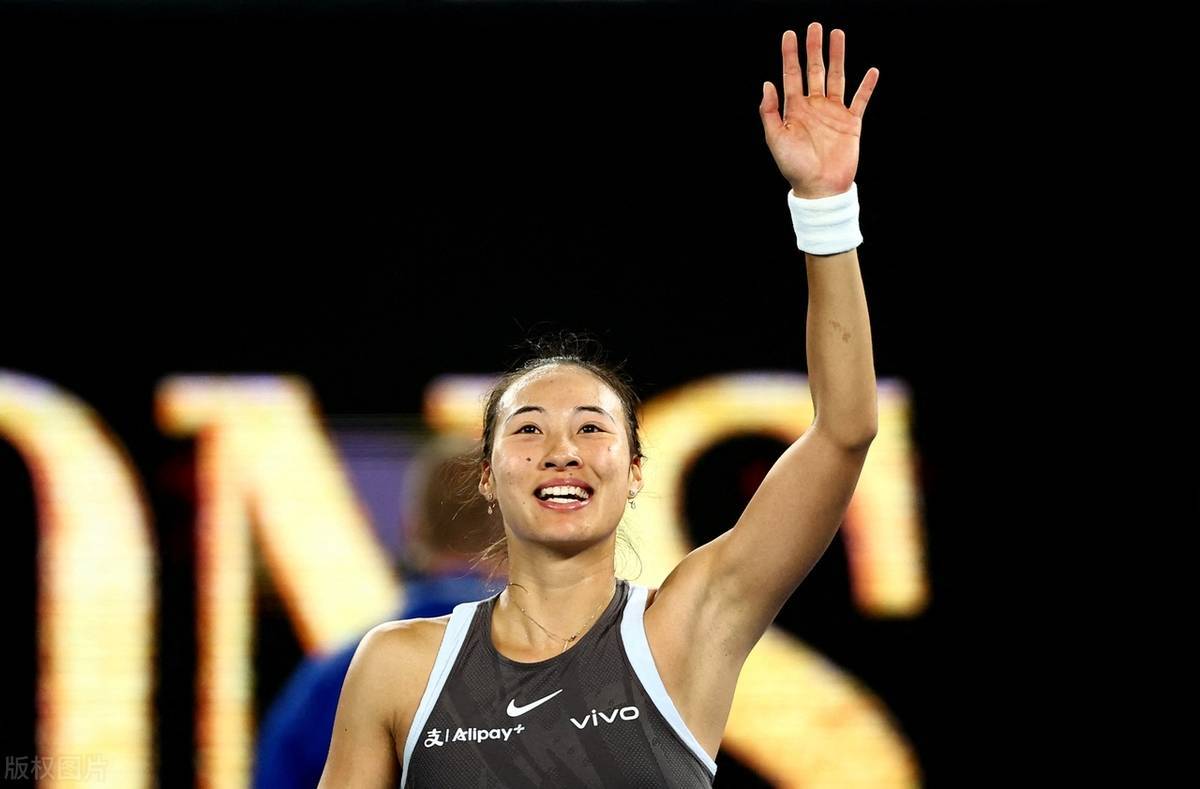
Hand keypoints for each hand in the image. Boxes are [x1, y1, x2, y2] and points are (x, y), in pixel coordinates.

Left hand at [759, 23, 878, 198]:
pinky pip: (860, 100)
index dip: (790, 55)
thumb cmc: (795, 167)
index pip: (791, 75)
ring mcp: (833, 113)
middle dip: (814, 48)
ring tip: (837, 35)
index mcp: (794, 109)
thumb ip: (769, 112)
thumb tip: (767, 84)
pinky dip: (866, 86)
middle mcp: (814, 106)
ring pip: (837, 77)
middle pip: (815, 70)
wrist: (820, 188)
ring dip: (838, 56)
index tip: (790, 35)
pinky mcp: (851, 123)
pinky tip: (871, 71)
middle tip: (815, 26)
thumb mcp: (775, 139)